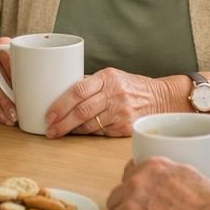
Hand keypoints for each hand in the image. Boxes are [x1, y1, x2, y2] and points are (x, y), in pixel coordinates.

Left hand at [44, 67, 163, 137]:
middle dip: (61, 122)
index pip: (78, 90)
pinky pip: (99, 132)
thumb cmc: (130, 86)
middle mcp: (113, 94)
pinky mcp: (125, 127)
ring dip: (71, 130)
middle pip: (81, 111)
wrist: (160, 98)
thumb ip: (90, 83)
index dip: (60, 104)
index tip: (49, 114)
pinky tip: (77, 133)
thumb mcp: (112, 76)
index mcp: (107, 77)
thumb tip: (60, 90)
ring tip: (58, 133)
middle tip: (49, 129)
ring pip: (89, 124)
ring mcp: (120, 112)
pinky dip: (86, 133)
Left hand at [107, 157, 209, 209]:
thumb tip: (163, 181)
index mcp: (150, 167)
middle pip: (117, 197)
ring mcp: (130, 209)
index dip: (136, 189)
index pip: (129, 175)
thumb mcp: (191, 174)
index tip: (143, 198)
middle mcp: (135, 184)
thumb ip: (168, 175)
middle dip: (128, 208)